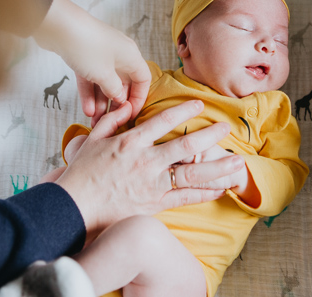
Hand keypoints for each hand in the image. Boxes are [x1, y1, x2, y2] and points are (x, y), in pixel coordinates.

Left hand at [32, 0, 150, 120]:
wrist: (58, 26)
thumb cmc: (87, 47)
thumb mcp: (104, 75)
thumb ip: (114, 90)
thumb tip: (119, 98)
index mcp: (131, 55)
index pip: (143, 80)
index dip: (139, 98)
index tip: (131, 114)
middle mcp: (119, 54)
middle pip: (123, 83)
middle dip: (115, 104)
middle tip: (109, 122)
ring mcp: (101, 54)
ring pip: (105, 82)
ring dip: (100, 101)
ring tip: (94, 120)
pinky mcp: (84, 55)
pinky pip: (91, 77)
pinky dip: (89, 92)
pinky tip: (86, 109)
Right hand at [54, 100, 244, 235]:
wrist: (73, 207)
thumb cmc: (81, 173)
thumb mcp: (92, 139)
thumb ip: (112, 120)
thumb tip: (126, 104)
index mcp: (130, 143)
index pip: (162, 122)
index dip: (183, 111)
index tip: (199, 105)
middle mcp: (145, 162)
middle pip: (185, 147)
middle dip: (209, 136)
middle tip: (226, 128)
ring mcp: (152, 185)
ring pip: (192, 175)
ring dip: (217, 167)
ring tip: (237, 162)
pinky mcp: (154, 204)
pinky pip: (185, 198)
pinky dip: (205, 193)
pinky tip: (221, 188)